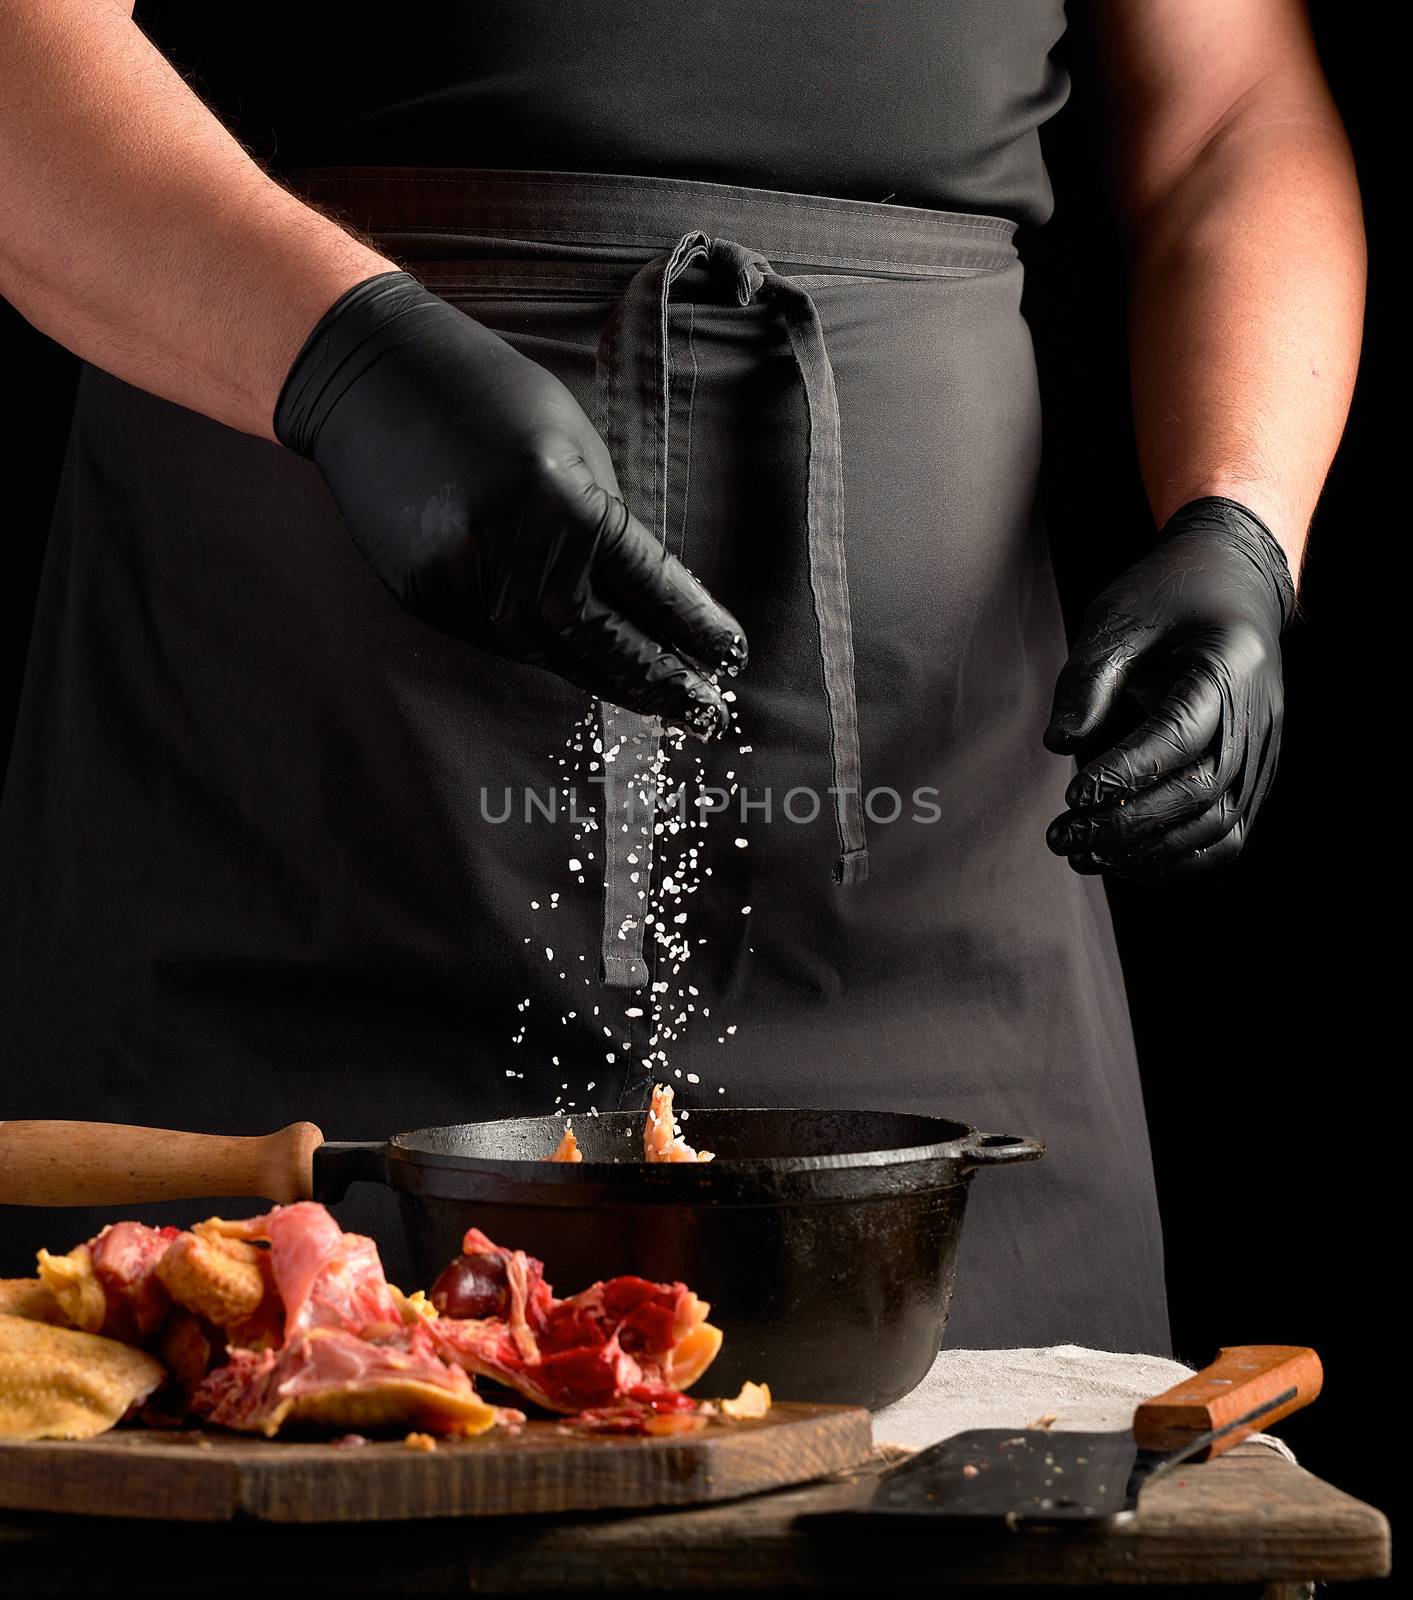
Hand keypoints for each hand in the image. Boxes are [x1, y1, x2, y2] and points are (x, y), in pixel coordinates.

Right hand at [274, 271, 745, 734]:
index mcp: (560, 503)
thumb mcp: (572, 447)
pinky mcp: (428, 599)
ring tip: (658, 697)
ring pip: (553, 654)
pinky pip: (505, 642)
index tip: (731, 656)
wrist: (369, 382)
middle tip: (706, 711)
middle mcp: (509, 553)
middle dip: (661, 679)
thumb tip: (648, 601)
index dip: (695, 627)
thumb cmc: (488, 397)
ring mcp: (462, 583)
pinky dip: (551, 655)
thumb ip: (606, 526)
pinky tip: (586, 665)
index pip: (648, 587)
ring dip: (610, 679)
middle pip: (603, 641)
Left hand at [1042, 497, 1296, 878]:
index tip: (1072, 794)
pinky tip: (1124, 861)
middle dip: (1125, 823)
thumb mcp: (1119, 618)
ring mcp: (1263, 751)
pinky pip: (1227, 835)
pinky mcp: (1255, 776)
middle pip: (1200, 791)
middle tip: (1061, 837)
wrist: (1234, 584)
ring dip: (1148, 851)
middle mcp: (1257, 716)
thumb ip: (1087, 679)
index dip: (1126, 773)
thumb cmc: (1169, 597)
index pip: (1180, 736)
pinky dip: (1178, 860)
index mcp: (1227, 666)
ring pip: (1218, 826)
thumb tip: (1059, 743)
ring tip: (1083, 856)